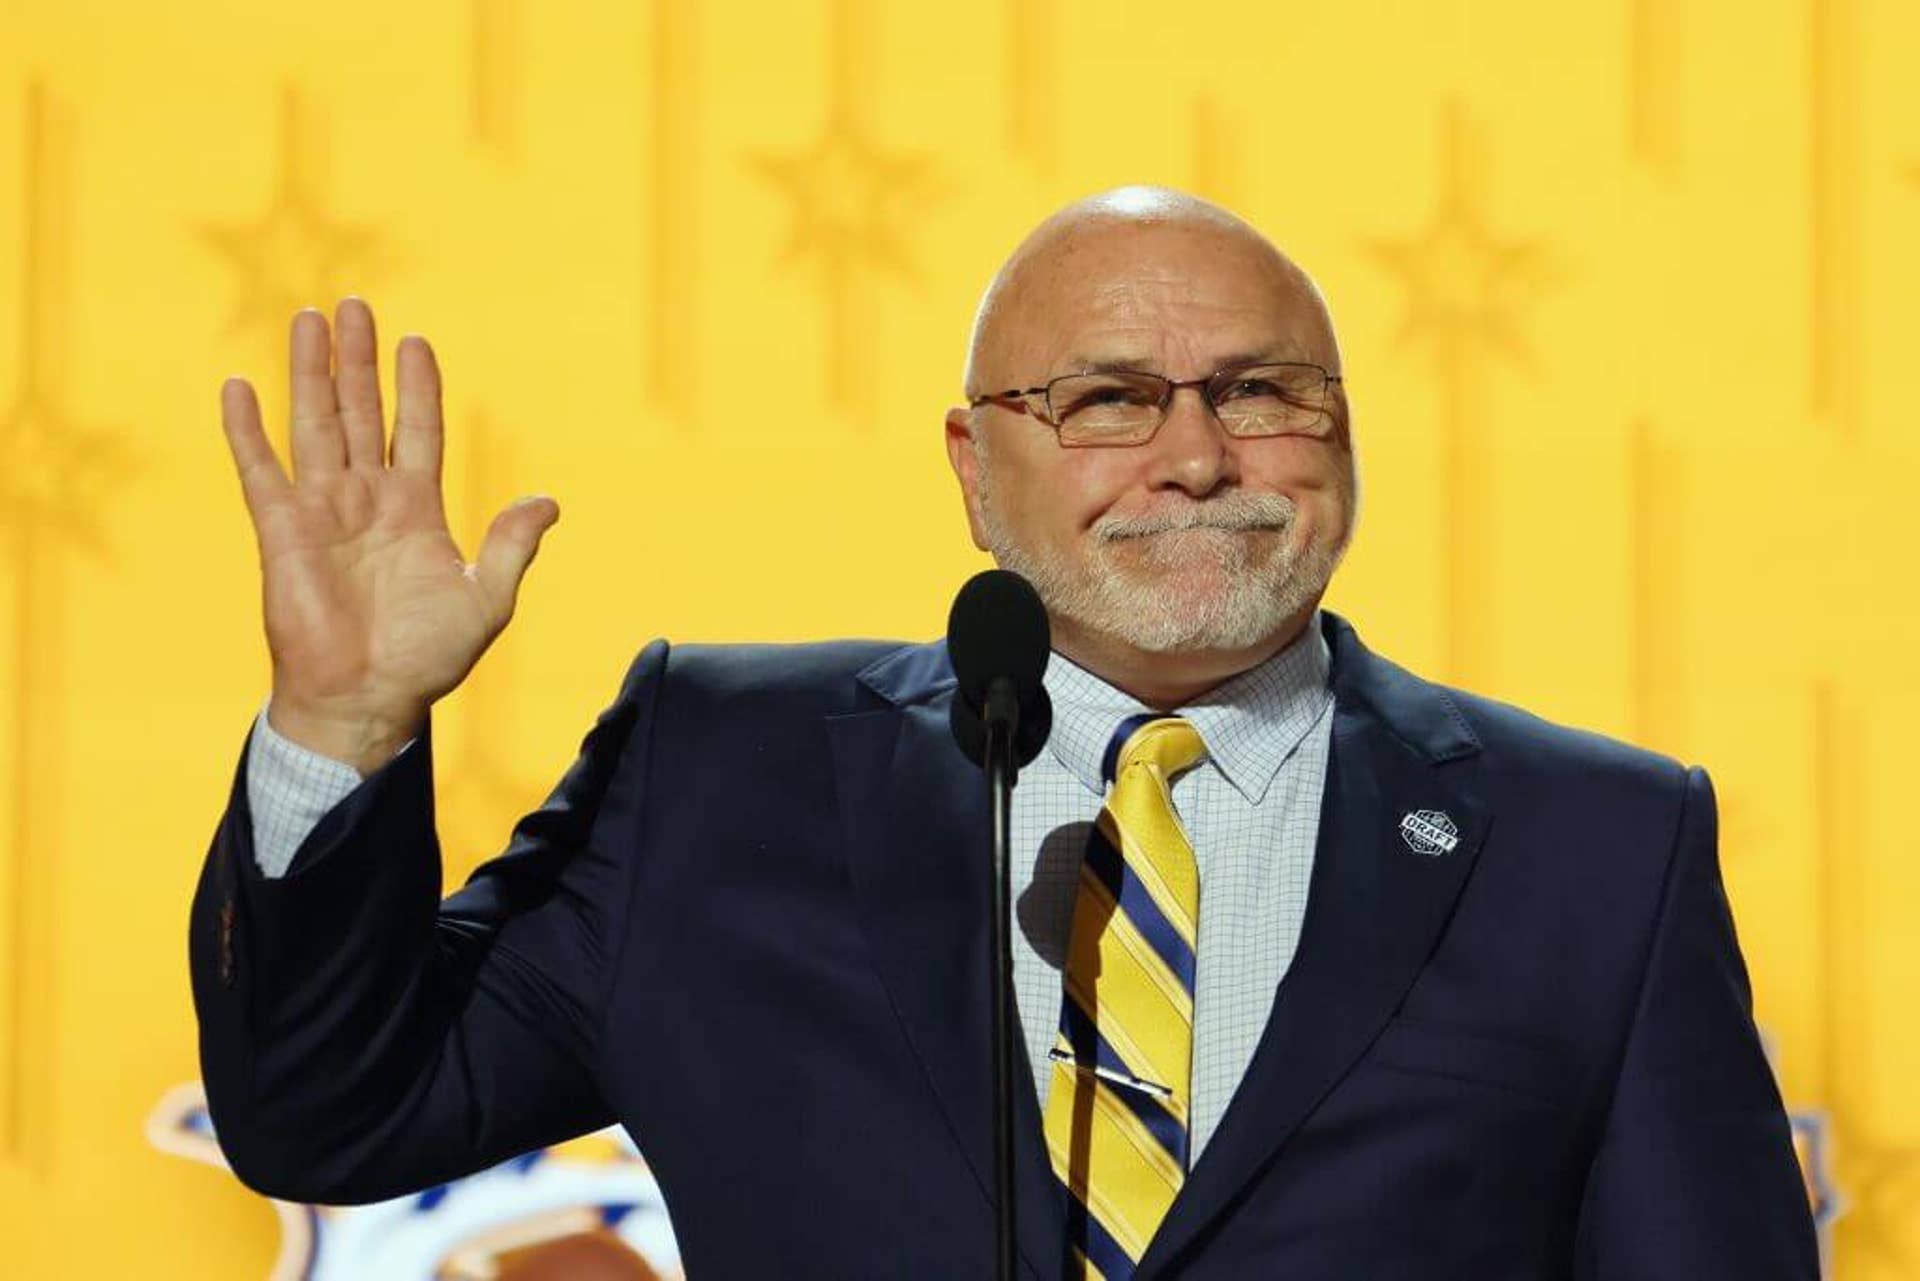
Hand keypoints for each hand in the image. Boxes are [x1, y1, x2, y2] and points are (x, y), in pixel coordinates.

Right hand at [221, 298, 558, 773]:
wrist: (370, 698)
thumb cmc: (428, 658)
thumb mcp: (488, 597)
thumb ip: (512, 545)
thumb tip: (549, 501)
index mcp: (417, 509)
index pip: (417, 430)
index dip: (416, 387)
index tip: (415, 342)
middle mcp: (367, 499)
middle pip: (361, 412)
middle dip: (358, 359)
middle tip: (353, 304)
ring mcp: (323, 511)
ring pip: (314, 425)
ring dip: (310, 372)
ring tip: (308, 318)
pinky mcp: (282, 532)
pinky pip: (261, 471)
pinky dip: (247, 431)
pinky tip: (238, 388)